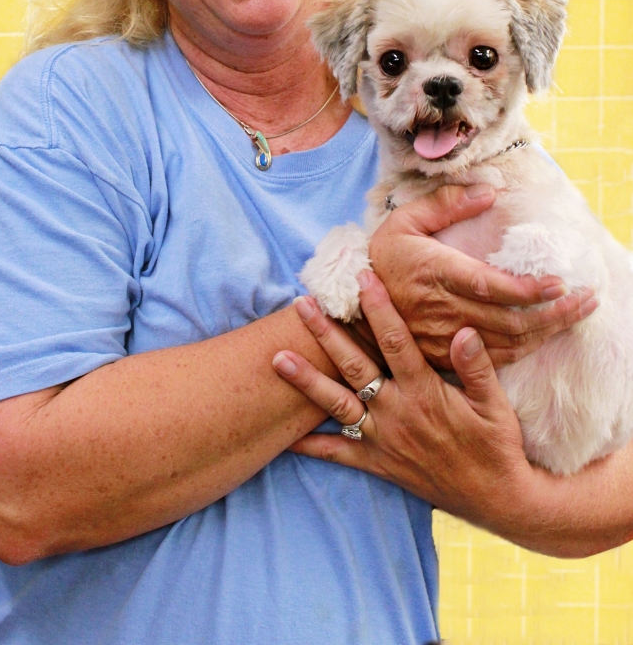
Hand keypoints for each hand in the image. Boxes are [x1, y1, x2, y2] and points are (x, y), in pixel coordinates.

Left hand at [273, 273, 531, 528]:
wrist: (495, 498)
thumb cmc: (497, 445)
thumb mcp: (495, 404)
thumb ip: (477, 367)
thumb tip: (464, 330)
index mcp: (424, 392)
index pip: (396, 341)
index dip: (378, 307)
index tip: (362, 277)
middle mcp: (397, 412)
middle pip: (353, 365)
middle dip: (326, 333)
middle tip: (303, 304)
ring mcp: (383, 439)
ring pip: (336, 404)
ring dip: (306, 380)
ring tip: (277, 358)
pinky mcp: (377, 463)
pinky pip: (337, 453)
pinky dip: (310, 445)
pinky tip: (285, 435)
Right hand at [369, 184, 596, 368]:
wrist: (353, 306)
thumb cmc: (382, 257)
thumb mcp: (404, 220)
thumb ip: (445, 204)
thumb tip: (488, 191)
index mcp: (434, 272)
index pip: (488, 286)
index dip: (526, 290)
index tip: (558, 282)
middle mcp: (442, 309)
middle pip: (508, 320)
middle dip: (554, 312)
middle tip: (587, 299)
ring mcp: (444, 337)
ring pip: (507, 343)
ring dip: (548, 331)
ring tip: (578, 314)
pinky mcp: (445, 355)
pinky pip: (493, 359)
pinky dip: (525, 349)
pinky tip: (545, 333)